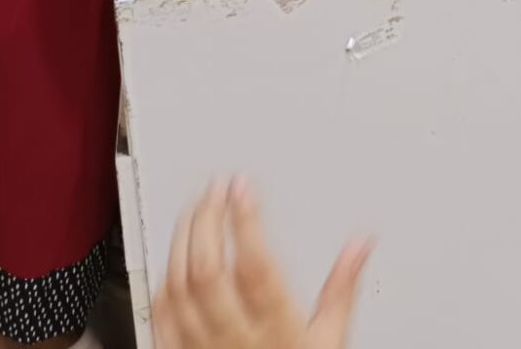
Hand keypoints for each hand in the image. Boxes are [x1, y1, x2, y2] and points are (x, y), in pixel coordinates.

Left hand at [153, 180, 369, 348]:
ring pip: (178, 288)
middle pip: (208, 271)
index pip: (255, 268)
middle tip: (215, 188)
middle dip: (207, 219)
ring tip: (195, 209)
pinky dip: (164, 280)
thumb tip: (360, 244)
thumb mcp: (331, 340)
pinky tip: (175, 257)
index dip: (246, 221)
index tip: (244, 187)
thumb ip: (342, 288)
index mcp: (278, 331)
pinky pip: (160, 318)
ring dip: (182, 240)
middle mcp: (236, 341)